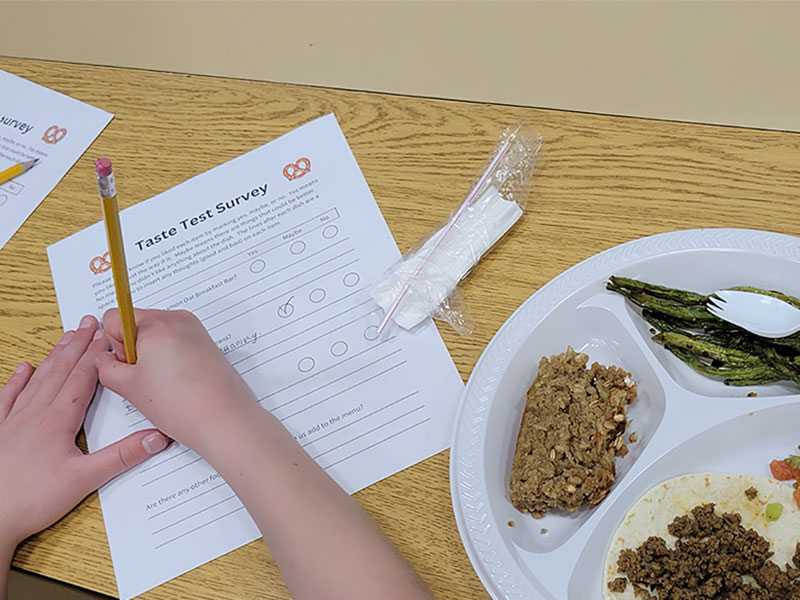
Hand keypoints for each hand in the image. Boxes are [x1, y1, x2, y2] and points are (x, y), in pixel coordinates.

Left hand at [0, 316, 168, 549]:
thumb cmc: (31, 500)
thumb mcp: (85, 480)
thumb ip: (123, 456)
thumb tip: (157, 437)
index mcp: (58, 420)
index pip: (83, 378)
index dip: (97, 355)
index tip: (109, 335)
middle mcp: (35, 414)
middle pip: (61, 370)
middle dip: (78, 345)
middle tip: (89, 322)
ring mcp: (14, 421)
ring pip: (38, 379)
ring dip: (54, 356)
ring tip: (66, 337)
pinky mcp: (1, 432)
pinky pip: (9, 398)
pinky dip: (17, 380)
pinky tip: (23, 368)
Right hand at [96, 309, 256, 455]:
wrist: (225, 420)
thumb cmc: (183, 405)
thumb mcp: (129, 387)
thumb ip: (106, 367)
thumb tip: (103, 359)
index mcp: (156, 324)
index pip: (114, 316)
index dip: (113, 343)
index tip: (125, 363)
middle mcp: (178, 319)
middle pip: (137, 323)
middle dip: (132, 348)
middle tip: (143, 377)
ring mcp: (195, 330)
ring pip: (156, 334)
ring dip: (151, 354)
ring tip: (162, 383)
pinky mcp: (206, 342)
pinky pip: (176, 341)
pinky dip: (170, 357)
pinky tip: (176, 382)